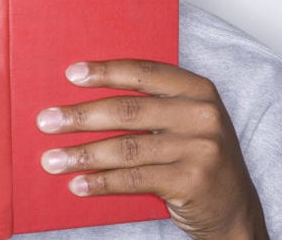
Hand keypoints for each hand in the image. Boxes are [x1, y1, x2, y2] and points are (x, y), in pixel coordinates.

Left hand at [36, 60, 267, 239]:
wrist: (235, 209)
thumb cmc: (198, 158)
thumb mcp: (186, 122)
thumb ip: (153, 107)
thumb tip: (86, 99)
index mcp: (198, 90)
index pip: (144, 72)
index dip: (106, 72)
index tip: (71, 75)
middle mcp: (202, 115)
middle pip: (128, 111)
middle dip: (81, 117)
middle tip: (47, 121)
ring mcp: (200, 149)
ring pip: (127, 149)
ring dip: (82, 155)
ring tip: (52, 159)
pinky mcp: (192, 182)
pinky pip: (135, 179)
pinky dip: (102, 182)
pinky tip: (79, 184)